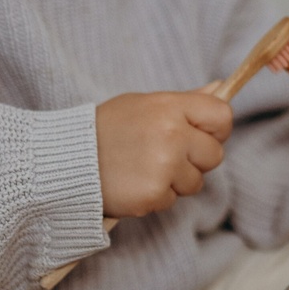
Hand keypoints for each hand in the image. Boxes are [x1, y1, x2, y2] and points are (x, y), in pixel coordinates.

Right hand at [95, 89, 232, 218]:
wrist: (66, 161)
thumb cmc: (106, 129)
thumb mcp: (144, 105)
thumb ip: (185, 101)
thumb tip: (220, 88)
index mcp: (170, 106)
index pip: (222, 116)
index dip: (216, 130)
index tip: (201, 136)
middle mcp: (172, 134)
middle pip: (214, 154)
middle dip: (194, 160)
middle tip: (163, 156)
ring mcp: (165, 165)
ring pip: (195, 182)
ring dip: (175, 181)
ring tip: (142, 169)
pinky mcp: (155, 193)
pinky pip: (172, 200)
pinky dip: (155, 197)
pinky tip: (133, 183)